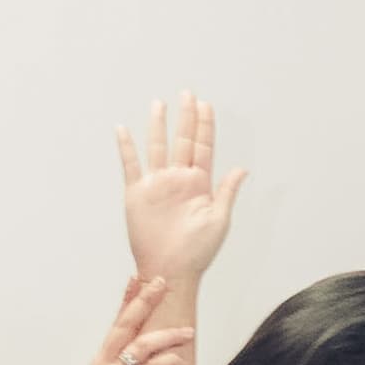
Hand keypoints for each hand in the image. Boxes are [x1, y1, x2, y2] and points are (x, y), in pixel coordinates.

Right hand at [69, 271, 192, 364]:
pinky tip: (179, 360)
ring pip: (142, 346)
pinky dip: (166, 363)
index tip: (137, 279)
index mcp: (100, 363)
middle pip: (126, 325)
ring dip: (167, 335)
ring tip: (187, 330)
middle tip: (161, 282)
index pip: (115, 324)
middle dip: (144, 301)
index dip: (127, 300)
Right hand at [115, 90, 250, 305]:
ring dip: (158, 126)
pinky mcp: (137, 194)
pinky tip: (123, 130)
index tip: (205, 105)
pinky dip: (126, 148)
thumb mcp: (219, 220)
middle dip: (186, 117)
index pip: (203, 147)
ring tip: (160, 104)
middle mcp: (178, 180)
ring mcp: (157, 185)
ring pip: (157, 147)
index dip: (205, 126)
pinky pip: (130, 166)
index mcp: (199, 184)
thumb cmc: (197, 252)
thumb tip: (241, 169)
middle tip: (188, 94)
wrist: (171, 271)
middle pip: (182, 140)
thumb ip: (227, 192)